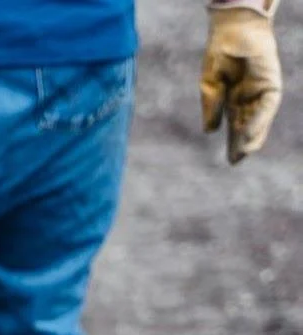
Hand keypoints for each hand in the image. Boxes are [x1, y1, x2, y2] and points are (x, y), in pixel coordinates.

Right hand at [201, 1, 281, 163]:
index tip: (231, 160)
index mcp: (233, 97)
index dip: (232, 142)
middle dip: (242, 143)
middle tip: (236, 161)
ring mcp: (261, 89)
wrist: (233, 27)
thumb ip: (211, 106)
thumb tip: (209, 131)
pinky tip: (247, 132)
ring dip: (252, 135)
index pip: (234, 124)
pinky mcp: (271, 81)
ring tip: (243, 153)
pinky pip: (267, 105)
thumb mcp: (210, 83)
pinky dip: (258, 119)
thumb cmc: (220, 50)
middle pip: (247, 124)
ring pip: (259, 118)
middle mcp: (249, 96)